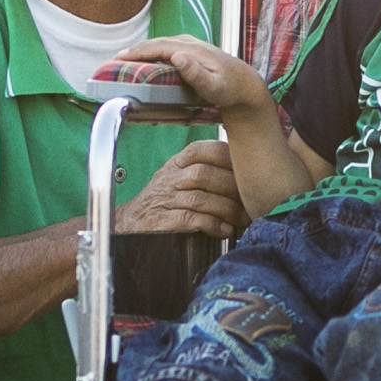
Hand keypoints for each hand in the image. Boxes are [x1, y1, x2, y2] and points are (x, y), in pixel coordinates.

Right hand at [107, 33, 279, 130]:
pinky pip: (167, 49)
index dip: (137, 53)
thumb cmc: (230, 89)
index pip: (158, 47)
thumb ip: (196, 73)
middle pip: (156, 44)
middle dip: (135, 51)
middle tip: (114, 62)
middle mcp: (190, 44)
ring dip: (143, 51)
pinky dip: (153, 53)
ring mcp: (192, 47)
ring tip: (125, 61)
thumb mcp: (215, 86)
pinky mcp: (192, 53)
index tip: (118, 59)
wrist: (246, 86)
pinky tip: (147, 61)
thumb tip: (178, 56)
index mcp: (191, 50)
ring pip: (161, 45)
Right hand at [119, 136, 246, 239]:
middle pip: (204, 174)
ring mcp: (163, 200)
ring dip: (226, 210)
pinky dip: (211, 224)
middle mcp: (169, 178)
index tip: (248, 170)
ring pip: (200, 198)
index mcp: (176, 164)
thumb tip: (246, 175)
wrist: (129, 224)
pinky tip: (224, 230)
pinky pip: (190, 219)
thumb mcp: (179, 179)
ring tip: (242, 220)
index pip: (202, 150)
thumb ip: (206, 172)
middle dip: (232, 189)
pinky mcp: (160, 221)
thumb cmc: (163, 202)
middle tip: (251, 202)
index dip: (227, 157)